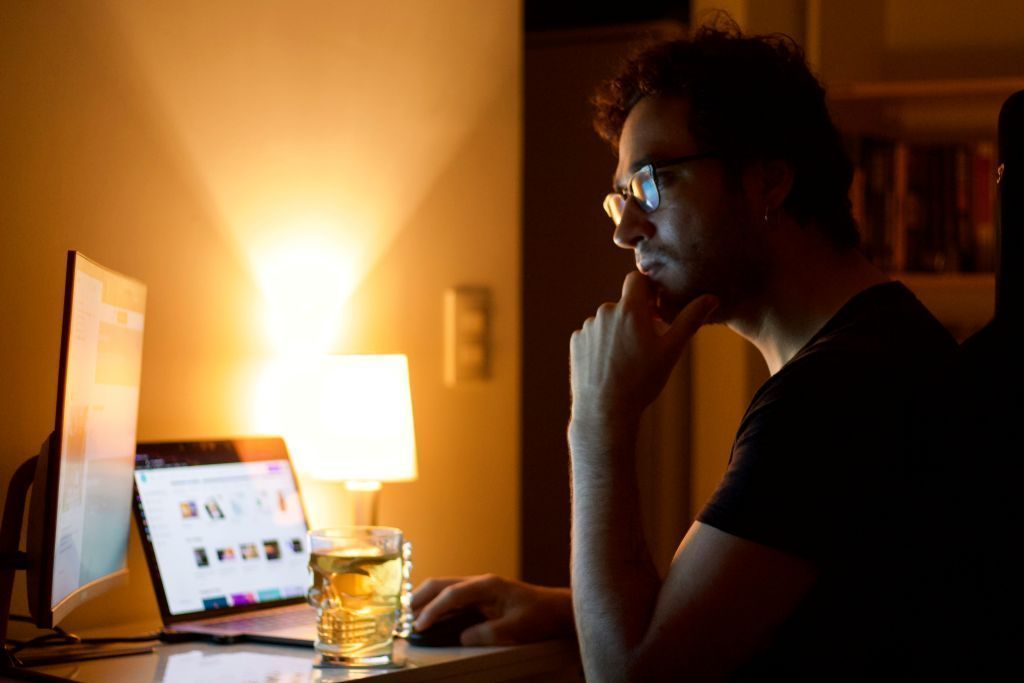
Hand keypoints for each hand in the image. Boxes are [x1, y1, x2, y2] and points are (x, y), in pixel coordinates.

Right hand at [411, 574, 574, 645]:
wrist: (557, 610)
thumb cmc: (540, 616)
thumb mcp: (515, 628)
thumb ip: (488, 633)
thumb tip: (462, 637)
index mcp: (488, 585)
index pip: (452, 593)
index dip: (433, 609)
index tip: (420, 625)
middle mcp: (481, 583)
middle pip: (442, 584)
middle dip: (420, 598)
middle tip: (403, 616)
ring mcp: (481, 589)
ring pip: (445, 589)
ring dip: (427, 602)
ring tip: (411, 618)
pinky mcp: (482, 598)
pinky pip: (454, 599)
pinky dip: (439, 607)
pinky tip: (431, 618)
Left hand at [570, 273, 717, 425]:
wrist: (605, 410)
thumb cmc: (641, 381)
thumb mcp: (671, 351)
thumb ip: (690, 320)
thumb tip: (711, 298)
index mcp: (629, 310)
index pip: (637, 279)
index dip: (647, 290)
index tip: (655, 309)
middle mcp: (605, 312)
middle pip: (624, 304)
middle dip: (635, 317)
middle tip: (646, 344)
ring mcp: (588, 327)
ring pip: (608, 321)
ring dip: (617, 332)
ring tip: (627, 360)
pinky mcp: (576, 342)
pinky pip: (593, 336)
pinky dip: (601, 345)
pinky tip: (610, 366)